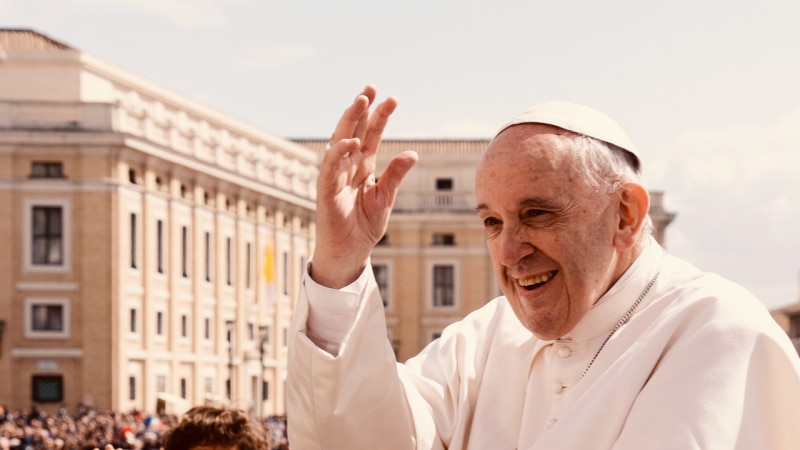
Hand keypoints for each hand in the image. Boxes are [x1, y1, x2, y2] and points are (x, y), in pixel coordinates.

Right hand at [311, 85, 416, 287]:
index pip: (372, 135)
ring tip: (361, 101)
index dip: (380, 116)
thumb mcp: (385, 198)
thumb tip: (413, 153)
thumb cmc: (364, 226)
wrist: (349, 252)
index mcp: (364, 166)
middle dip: (362, 109)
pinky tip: (351, 141)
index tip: (392, 98)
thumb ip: (396, 175)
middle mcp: (348, 166)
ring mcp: (335, 176)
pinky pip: (331, 167)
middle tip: (372, 87)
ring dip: (349, 121)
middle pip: (355, 130)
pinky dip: (339, 153)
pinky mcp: (326, 190)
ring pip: (340, 141)